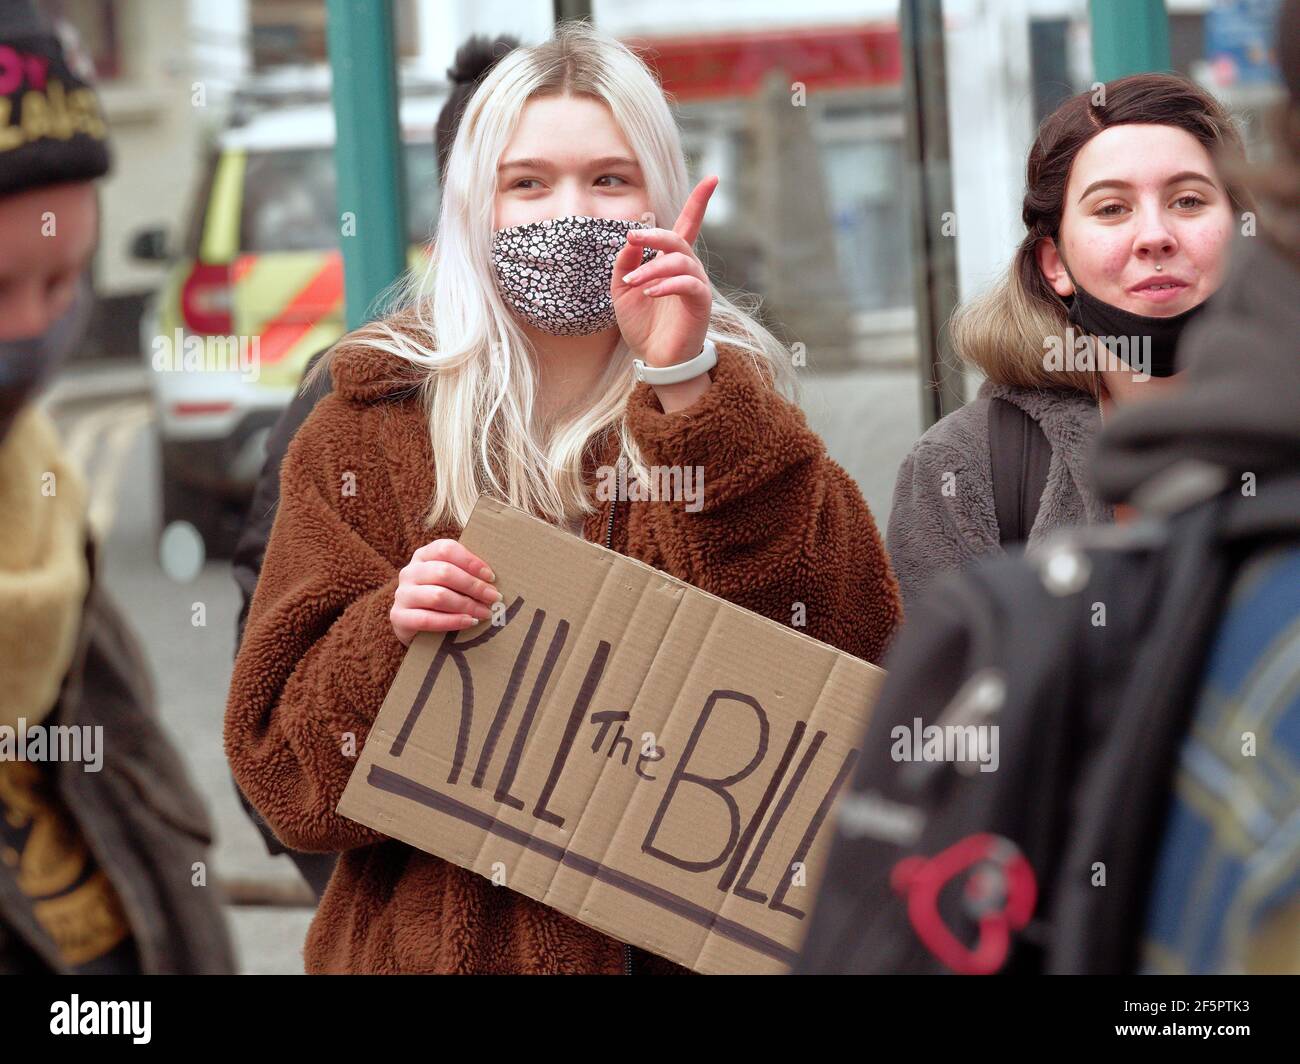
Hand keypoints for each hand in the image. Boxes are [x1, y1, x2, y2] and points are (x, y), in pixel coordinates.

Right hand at [390, 539, 500, 646]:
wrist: (414, 627)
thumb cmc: (441, 599)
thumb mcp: (451, 581)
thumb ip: (466, 574)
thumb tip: (494, 580)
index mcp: (423, 555)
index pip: (446, 549)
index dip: (471, 561)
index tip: (491, 576)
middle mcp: (409, 571)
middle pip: (444, 572)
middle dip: (474, 586)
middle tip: (494, 598)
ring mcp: (402, 594)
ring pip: (438, 596)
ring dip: (467, 605)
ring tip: (485, 613)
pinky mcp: (398, 617)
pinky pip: (428, 619)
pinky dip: (452, 621)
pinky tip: (469, 622)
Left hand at [611, 176, 717, 370]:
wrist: (655, 359)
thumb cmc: (643, 324)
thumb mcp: (621, 290)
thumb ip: (624, 263)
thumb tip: (631, 238)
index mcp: (671, 262)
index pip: (688, 225)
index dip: (699, 202)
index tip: (713, 178)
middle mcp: (688, 268)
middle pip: (677, 238)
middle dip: (653, 235)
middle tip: (631, 239)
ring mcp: (696, 285)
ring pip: (679, 261)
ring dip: (651, 268)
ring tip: (632, 284)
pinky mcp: (700, 303)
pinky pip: (688, 284)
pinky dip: (666, 284)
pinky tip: (650, 292)